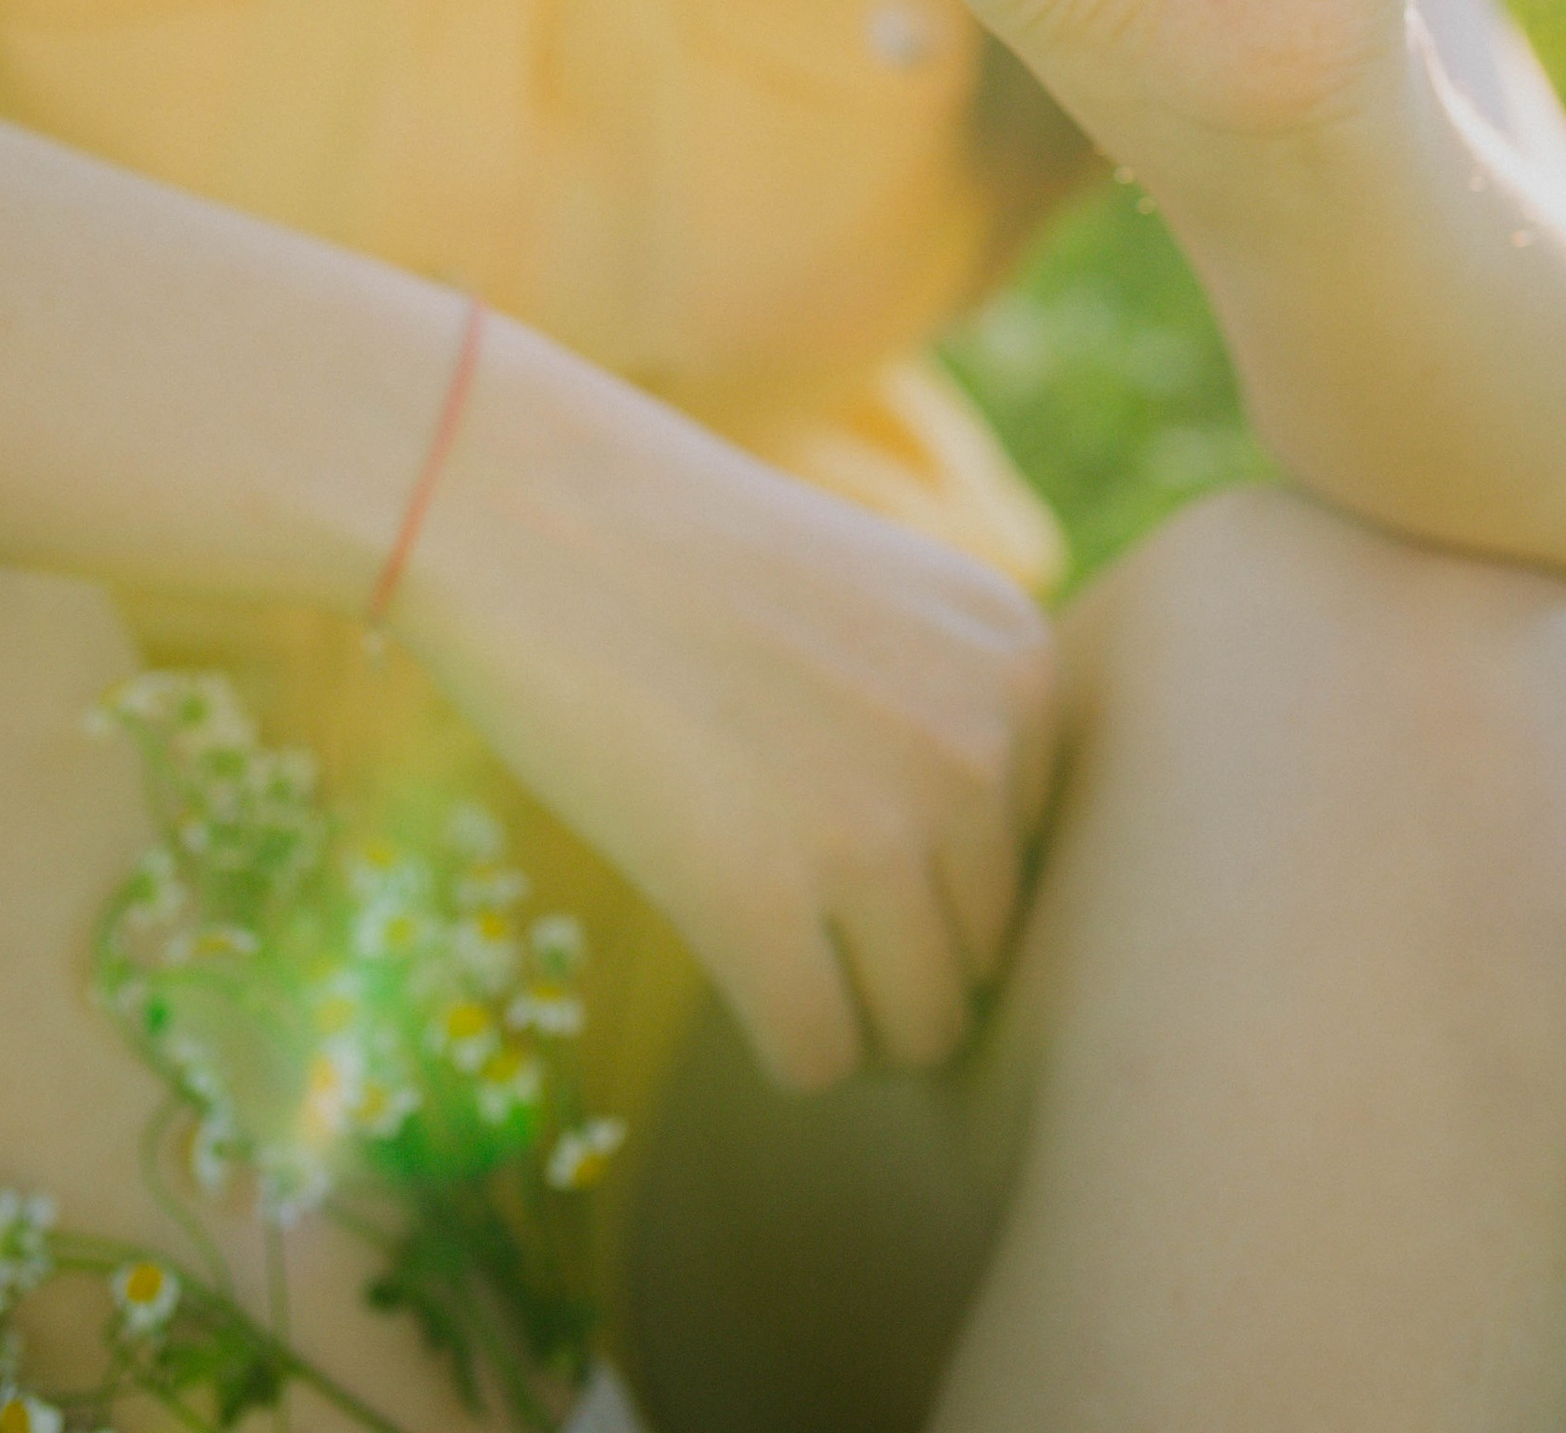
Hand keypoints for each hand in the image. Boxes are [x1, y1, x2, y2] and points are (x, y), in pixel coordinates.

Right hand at [399, 317, 1058, 1089]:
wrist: (529, 507)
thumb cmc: (688, 564)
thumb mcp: (884, 608)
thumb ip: (960, 728)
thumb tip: (989, 950)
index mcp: (1020, 662)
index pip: (1035, 861)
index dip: (938, 873)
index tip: (835, 815)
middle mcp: (982, 742)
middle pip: (984, 954)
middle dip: (895, 954)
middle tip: (790, 892)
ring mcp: (881, 824)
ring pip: (920, 1030)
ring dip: (848, 1012)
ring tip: (764, 933)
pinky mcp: (765, 900)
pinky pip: (821, 1057)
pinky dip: (781, 1047)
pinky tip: (725, 962)